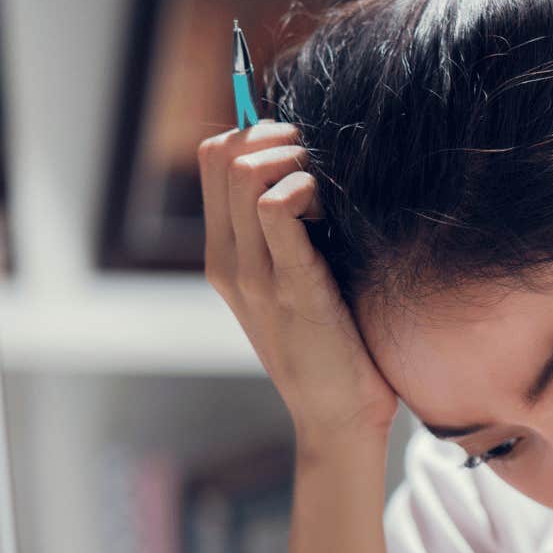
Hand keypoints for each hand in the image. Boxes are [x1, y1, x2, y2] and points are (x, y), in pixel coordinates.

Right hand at [197, 121, 399, 436]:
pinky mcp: (289, 287)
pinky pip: (274, 209)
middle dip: (278, 136)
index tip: (304, 152)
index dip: (260, 133)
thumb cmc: (334, 348)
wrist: (337, 419)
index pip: (214, 157)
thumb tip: (316, 180)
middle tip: (319, 163)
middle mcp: (228, 259)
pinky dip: (305, 190)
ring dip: (294, 160)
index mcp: (225, 255)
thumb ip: (294, 238)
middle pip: (223, 153)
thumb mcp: (301, 282)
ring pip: (244, 171)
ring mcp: (253, 274)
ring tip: (326, 191)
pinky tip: (330, 214)